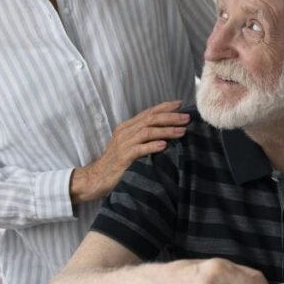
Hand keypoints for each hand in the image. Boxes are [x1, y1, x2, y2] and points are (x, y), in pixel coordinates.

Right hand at [70, 101, 188, 202]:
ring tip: (181, 131)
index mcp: (126, 127)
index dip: (164, 107)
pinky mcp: (123, 157)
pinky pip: (140, 149)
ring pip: (147, 132)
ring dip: (166, 130)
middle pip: (150, 119)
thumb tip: (166, 134)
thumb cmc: (116, 163)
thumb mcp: (128, 145)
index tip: (180, 105)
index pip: (148, 112)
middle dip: (170, 117)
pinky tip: (165, 145)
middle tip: (187, 118)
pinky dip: (153, 146)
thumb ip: (142, 137)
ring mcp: (123, 144)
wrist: (97, 178)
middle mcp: (124, 132)